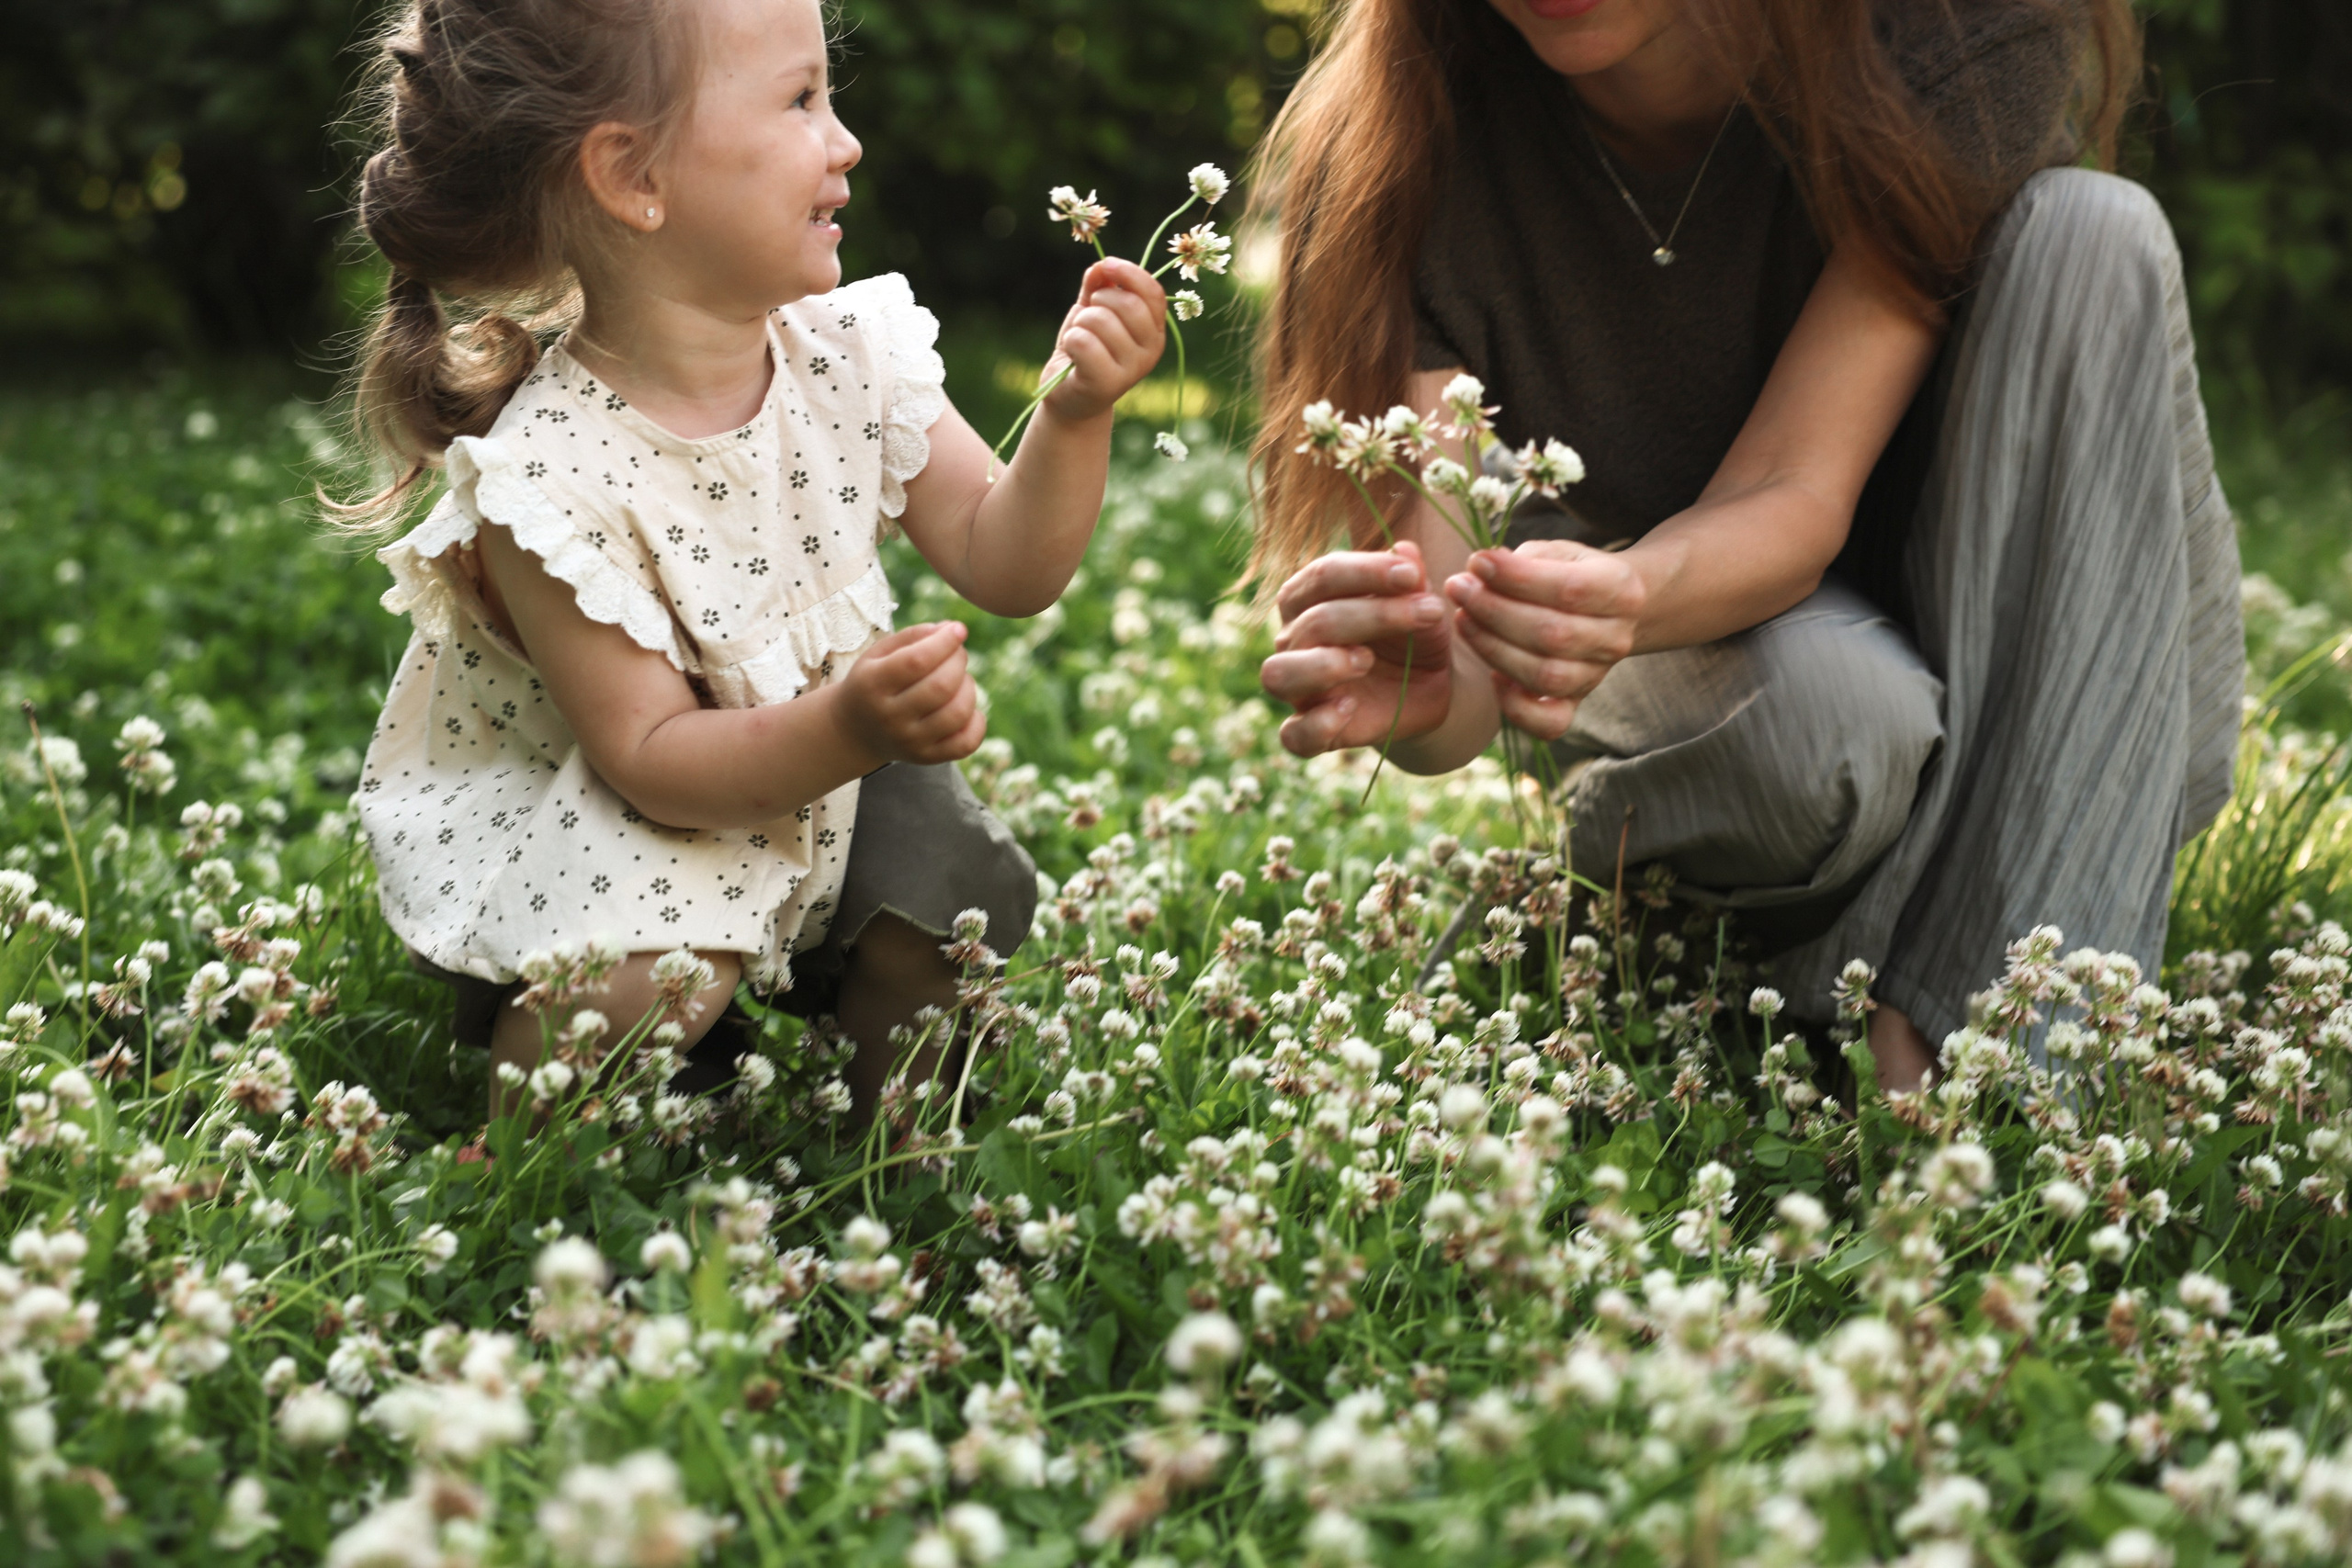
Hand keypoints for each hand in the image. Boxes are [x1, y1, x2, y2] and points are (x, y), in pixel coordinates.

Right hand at [834, 622, 984, 765]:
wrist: (854, 730)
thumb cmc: (874, 681)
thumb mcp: (880, 653)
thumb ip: (913, 636)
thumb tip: (952, 629)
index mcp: (873, 684)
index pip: (917, 661)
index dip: (945, 642)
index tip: (958, 630)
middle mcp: (889, 717)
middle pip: (941, 686)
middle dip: (959, 661)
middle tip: (957, 654)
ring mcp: (909, 741)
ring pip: (957, 713)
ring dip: (969, 687)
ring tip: (960, 679)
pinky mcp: (926, 758)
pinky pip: (966, 743)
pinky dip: (977, 721)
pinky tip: (966, 707)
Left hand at [1039, 259, 1166, 422]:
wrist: (1069, 395)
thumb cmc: (1085, 350)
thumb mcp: (1092, 312)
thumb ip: (1098, 286)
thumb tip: (1101, 266)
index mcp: (1154, 330)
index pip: (1153, 293)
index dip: (1130, 273)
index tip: (1107, 266)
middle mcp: (1151, 351)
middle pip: (1128, 304)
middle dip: (1098, 300)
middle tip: (1087, 316)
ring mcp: (1132, 370)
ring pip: (1101, 321)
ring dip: (1080, 322)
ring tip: (1079, 338)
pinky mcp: (1107, 384)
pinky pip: (1083, 342)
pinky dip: (1070, 340)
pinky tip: (1071, 354)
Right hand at [1260, 541, 1454, 756]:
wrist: (1430, 688)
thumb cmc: (1414, 635)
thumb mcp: (1421, 604)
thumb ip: (1411, 580)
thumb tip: (1404, 549)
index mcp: (1310, 599)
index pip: (1322, 575)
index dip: (1367, 571)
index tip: (1412, 575)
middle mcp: (1294, 640)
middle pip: (1314, 621)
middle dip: (1374, 614)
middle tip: (1429, 613)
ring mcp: (1299, 688)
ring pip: (1279, 674)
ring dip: (1322, 665)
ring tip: (1366, 660)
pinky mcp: (1311, 730)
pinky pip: (1293, 735)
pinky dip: (1316, 723)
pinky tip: (1349, 708)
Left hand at [1443, 540, 1644, 738]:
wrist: (1601, 611)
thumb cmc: (1569, 574)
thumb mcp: (1556, 553)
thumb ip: (1523, 560)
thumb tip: (1480, 570)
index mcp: (1622, 591)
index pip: (1571, 589)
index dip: (1518, 578)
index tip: (1477, 562)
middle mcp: (1616, 639)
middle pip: (1553, 634)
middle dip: (1495, 610)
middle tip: (1459, 588)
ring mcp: (1596, 676)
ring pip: (1545, 675)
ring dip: (1493, 648)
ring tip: (1462, 619)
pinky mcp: (1575, 704)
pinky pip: (1549, 723)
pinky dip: (1515, 707)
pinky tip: (1493, 678)